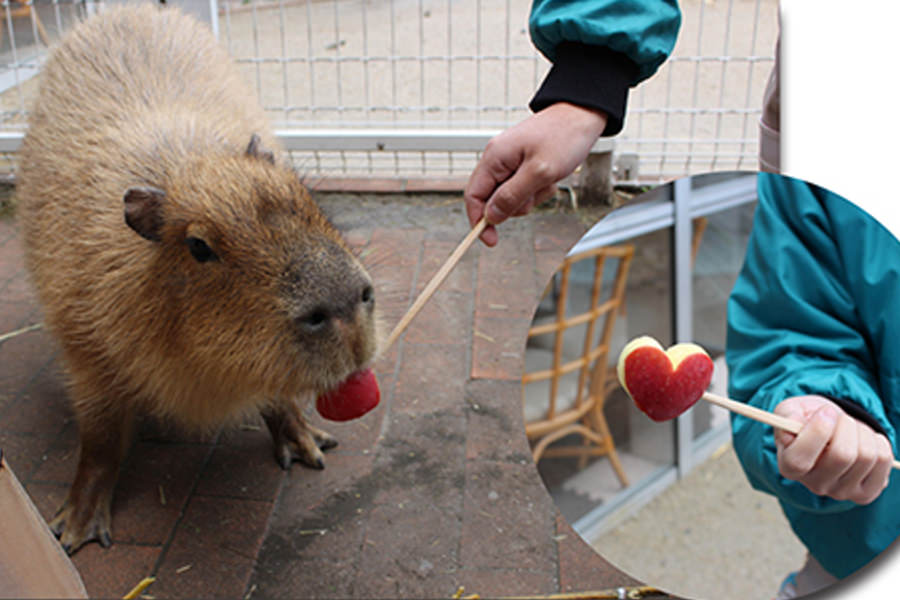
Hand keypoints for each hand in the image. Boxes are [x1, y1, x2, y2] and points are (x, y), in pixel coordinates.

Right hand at [464, 102, 607, 245]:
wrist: (583, 116)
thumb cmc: (564, 137)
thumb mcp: (539, 172)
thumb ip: (512, 196)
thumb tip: (491, 217)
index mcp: (494, 158)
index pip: (474, 196)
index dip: (479, 221)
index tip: (491, 240)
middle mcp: (498, 160)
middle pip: (492, 199)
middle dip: (515, 205)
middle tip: (536, 193)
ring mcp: (511, 163)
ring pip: (511, 197)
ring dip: (531, 197)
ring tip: (547, 181)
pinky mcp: (524, 165)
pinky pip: (525, 189)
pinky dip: (539, 190)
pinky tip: (551, 178)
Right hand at [774, 395, 892, 504]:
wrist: (831, 432)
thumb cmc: (808, 420)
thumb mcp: (792, 409)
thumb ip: (786, 414)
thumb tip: (793, 425)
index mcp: (789, 466)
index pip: (799, 460)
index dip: (816, 433)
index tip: (826, 412)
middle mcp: (814, 485)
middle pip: (841, 456)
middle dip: (846, 425)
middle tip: (841, 417)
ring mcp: (841, 492)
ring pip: (866, 456)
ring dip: (863, 431)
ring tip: (852, 429)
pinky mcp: (865, 493)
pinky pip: (883, 461)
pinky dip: (878, 442)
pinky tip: (865, 441)